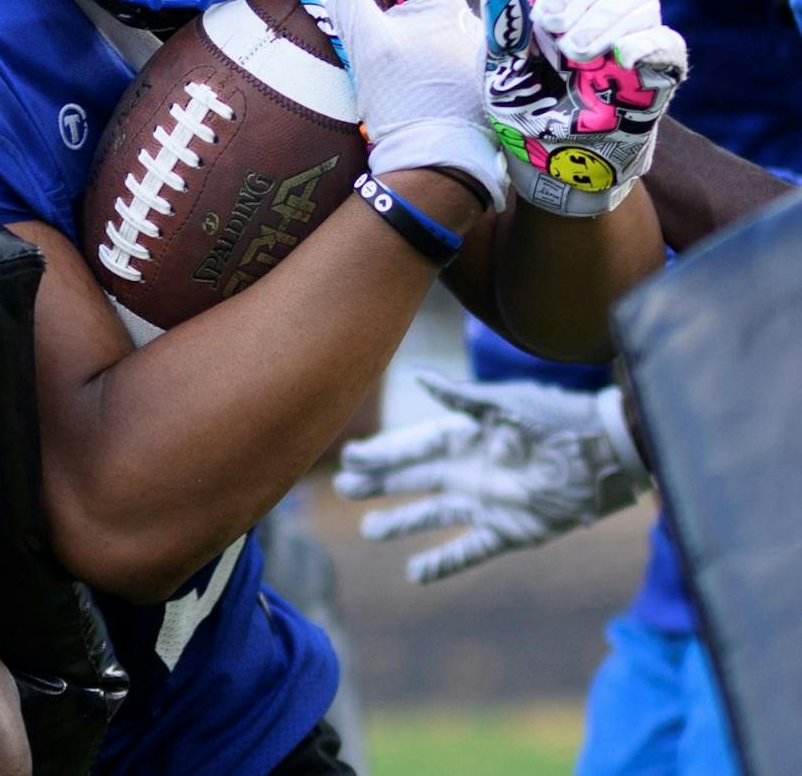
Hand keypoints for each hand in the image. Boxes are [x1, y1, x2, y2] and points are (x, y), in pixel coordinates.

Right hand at [285, 0, 506, 208]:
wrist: (433, 164)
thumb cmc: (406, 101)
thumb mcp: (369, 43)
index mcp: (449, 3)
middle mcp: (461, 18)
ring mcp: (457, 45)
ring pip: (411, 3)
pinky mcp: (448, 70)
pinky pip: (416, 29)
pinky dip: (389, 20)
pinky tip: (368, 28)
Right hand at [333, 370, 649, 583]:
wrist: (609, 454)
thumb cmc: (559, 420)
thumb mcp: (507, 404)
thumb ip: (462, 397)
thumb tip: (418, 378)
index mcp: (467, 435)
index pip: (413, 444)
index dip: (382, 452)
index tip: (350, 456)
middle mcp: (470, 469)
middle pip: (415, 478)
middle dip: (381, 483)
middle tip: (344, 488)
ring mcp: (487, 502)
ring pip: (434, 515)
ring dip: (403, 522)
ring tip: (371, 530)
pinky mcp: (510, 533)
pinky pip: (470, 550)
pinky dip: (443, 562)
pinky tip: (416, 574)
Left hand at [483, 0, 687, 215]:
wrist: (550, 168)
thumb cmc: (524, 115)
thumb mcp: (499, 75)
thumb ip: (502, 30)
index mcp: (553, 8)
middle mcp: (593, 16)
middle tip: (550, 30)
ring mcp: (628, 41)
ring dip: (603, 19)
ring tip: (575, 56)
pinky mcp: (656, 73)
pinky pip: (667, 41)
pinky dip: (646, 43)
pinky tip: (620, 58)